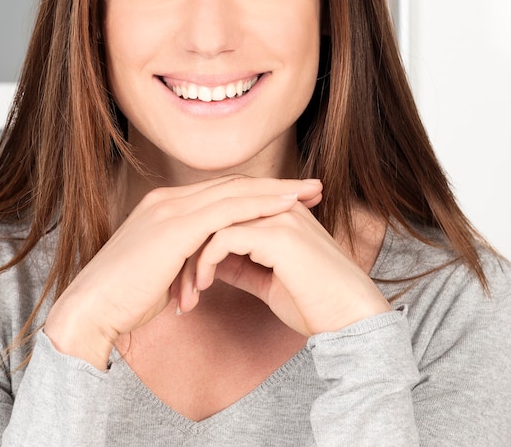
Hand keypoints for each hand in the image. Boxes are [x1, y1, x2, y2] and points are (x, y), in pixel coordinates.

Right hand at [44, 175, 322, 368]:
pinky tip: (284, 208)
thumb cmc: (126, 296)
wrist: (91, 308)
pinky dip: (258, 206)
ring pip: (234, 193)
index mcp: (165, 207)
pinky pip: (225, 211)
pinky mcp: (173, 227)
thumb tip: (203, 266)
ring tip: (309, 192)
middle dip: (275, 185)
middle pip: (233, 185)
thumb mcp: (160, 268)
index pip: (221, 192)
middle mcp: (168, 200)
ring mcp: (170, 209)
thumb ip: (183, 257)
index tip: (289, 196)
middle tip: (312, 186)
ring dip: (275, 191)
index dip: (258, 192)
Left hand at [190, 201, 390, 336]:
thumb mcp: (266, 280)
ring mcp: (279, 217)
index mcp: (276, 211)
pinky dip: (205, 262)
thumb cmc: (314, 303)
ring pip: (213, 223)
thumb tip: (209, 262)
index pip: (223, 211)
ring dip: (192, 257)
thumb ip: (239, 264)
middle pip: (214, 212)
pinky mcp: (278, 235)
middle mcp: (277, 206)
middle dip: (188, 247)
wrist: (353, 322)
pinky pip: (224, 239)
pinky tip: (202, 286)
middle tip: (174, 280)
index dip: (197, 238)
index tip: (181, 270)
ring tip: (187, 289)